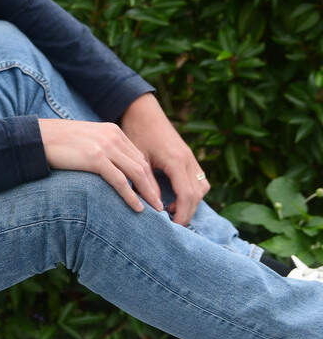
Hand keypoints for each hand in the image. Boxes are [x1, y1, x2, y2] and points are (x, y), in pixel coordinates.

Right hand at [38, 118, 162, 214]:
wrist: (37, 137)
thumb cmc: (57, 142)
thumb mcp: (85, 140)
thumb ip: (101, 149)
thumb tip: (111, 168)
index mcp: (112, 131)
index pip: (138, 156)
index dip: (148, 177)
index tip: (153, 192)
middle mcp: (112, 136)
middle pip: (142, 165)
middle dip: (153, 187)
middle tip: (159, 205)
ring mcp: (104, 146)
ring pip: (136, 173)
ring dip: (148, 193)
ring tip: (155, 209)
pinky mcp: (95, 158)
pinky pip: (120, 181)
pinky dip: (131, 196)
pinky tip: (138, 208)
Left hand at [119, 93, 208, 225]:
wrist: (142, 111)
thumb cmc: (136, 132)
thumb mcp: (138, 159)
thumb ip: (146, 182)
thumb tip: (153, 206)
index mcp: (177, 161)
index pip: (187, 196)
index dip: (182, 214)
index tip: (173, 227)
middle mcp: (188, 160)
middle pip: (198, 194)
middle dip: (188, 212)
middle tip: (173, 225)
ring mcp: (191, 157)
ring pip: (202, 187)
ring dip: (191, 201)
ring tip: (172, 210)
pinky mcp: (188, 156)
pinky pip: (198, 179)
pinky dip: (191, 191)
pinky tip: (174, 196)